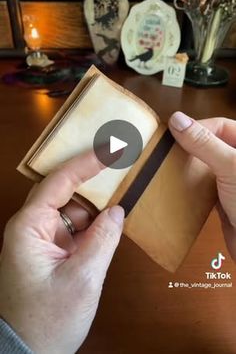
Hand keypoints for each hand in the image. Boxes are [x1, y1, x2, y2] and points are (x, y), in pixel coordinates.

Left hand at [0, 152, 123, 353]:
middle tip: (117, 160)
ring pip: (72, 208)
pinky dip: (94, 223)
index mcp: (29, 228)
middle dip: (92, 179)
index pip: (58, 182)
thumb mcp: (82, 279)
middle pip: (64, 190)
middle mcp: (32, 227)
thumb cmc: (47, 320)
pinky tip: (112, 220)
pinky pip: (75, 226)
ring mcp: (42, 238)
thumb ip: (103, 239)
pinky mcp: (52, 249)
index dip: (86, 163)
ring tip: (122, 190)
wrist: (30, 353)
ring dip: (96, 203)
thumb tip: (118, 211)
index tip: (110, 149)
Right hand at [169, 112, 235, 260]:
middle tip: (167, 150)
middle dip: (190, 146)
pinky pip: (205, 185)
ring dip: (189, 166)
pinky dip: (192, 185)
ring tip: (168, 166)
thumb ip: (204, 143)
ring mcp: (232, 181)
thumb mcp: (229, 166)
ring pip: (207, 165)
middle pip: (212, 143)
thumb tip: (177, 119)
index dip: (197, 127)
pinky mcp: (225, 199)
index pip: (220, 125)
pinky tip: (178, 186)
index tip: (173, 134)